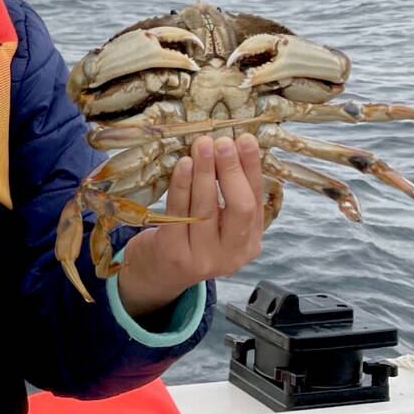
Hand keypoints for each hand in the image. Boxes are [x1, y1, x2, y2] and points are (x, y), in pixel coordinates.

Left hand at [116, 133, 263, 316]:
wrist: (157, 272)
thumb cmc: (190, 238)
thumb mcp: (218, 225)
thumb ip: (228, 197)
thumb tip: (229, 148)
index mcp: (249, 244)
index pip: (256, 201)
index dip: (251, 169)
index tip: (246, 140)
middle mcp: (232, 255)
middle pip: (239, 207)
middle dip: (231, 170)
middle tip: (222, 142)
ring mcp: (203, 258)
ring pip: (207, 208)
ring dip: (205, 173)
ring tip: (202, 145)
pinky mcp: (174, 253)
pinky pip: (179, 213)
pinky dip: (182, 186)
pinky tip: (183, 165)